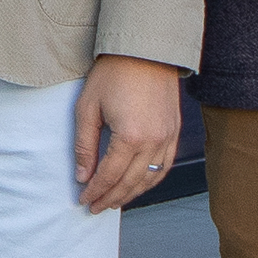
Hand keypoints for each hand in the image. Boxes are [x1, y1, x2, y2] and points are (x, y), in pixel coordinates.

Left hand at [72, 54, 182, 211]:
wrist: (146, 50)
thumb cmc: (114, 73)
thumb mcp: (88, 108)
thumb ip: (85, 146)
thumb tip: (83, 176)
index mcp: (130, 136)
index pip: (109, 175)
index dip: (95, 191)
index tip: (83, 198)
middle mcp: (154, 141)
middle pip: (130, 182)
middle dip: (111, 198)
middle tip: (96, 207)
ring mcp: (168, 137)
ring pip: (150, 178)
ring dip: (131, 194)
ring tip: (114, 201)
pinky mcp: (175, 131)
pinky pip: (165, 165)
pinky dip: (151, 180)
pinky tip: (139, 185)